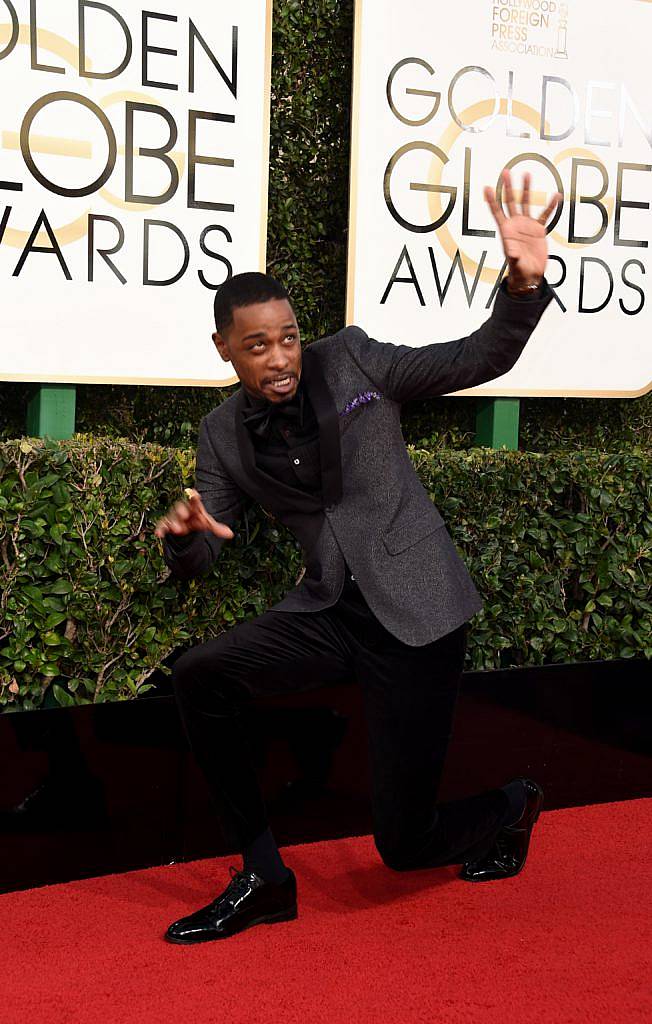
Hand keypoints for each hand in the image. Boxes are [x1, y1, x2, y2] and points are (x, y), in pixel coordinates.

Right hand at [154, 488, 234, 540]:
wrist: (186, 523)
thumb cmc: (196, 519)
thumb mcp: (207, 523)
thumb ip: (217, 528)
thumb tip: (231, 534)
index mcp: (193, 507)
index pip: (194, 501)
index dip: (194, 497)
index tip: (194, 494)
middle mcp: (182, 510)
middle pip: (181, 508)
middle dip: (182, 511)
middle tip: (185, 515)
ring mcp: (174, 517)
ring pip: (172, 517)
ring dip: (174, 523)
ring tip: (177, 529)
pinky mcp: (167, 524)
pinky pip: (162, 525)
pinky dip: (160, 529)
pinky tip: (159, 534)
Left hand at [484, 169, 561, 288]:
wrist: (530, 275)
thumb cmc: (519, 270)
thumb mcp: (515, 263)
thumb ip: (513, 255)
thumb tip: (511, 250)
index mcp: (506, 231)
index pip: (497, 212)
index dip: (491, 200)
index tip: (486, 187)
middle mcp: (515, 225)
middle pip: (510, 202)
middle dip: (508, 187)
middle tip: (506, 171)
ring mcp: (527, 226)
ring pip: (526, 203)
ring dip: (526, 189)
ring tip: (527, 174)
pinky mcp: (538, 230)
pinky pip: (545, 215)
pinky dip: (551, 206)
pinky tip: (556, 196)